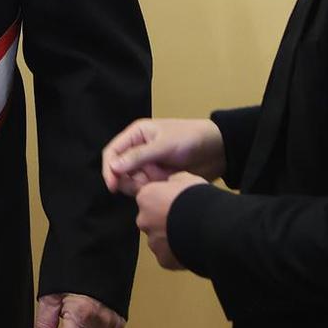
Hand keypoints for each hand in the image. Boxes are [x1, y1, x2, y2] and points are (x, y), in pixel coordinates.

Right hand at [102, 118, 225, 196]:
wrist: (218, 150)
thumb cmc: (190, 138)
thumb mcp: (164, 145)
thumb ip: (138, 156)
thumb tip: (113, 167)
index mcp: (136, 135)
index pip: (112, 152)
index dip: (109, 169)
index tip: (113, 186)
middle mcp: (137, 150)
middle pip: (119, 170)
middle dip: (125, 181)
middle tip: (141, 188)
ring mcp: (147, 165)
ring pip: (131, 181)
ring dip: (139, 187)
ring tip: (157, 184)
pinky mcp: (157, 178)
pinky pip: (145, 188)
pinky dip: (149, 191)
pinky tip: (162, 188)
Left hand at [135, 171, 207, 269]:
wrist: (210, 226)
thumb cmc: (197, 198)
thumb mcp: (185, 178)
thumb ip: (172, 183)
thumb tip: (171, 185)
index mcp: (146, 198)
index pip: (148, 199)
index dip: (163, 200)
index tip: (176, 202)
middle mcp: (144, 220)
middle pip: (151, 220)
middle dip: (164, 221)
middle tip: (185, 220)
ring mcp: (153, 242)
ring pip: (159, 240)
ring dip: (170, 238)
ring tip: (191, 235)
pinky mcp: (163, 260)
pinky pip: (169, 256)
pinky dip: (177, 253)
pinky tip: (192, 248)